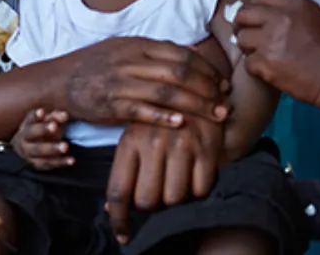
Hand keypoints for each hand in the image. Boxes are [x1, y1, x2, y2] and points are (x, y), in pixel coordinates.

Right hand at [10, 108, 73, 169]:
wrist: (28, 149)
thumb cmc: (42, 130)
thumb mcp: (48, 121)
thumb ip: (56, 116)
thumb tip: (65, 115)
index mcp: (26, 125)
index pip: (30, 119)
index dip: (36, 116)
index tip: (42, 112)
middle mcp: (23, 140)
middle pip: (30, 134)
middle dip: (43, 129)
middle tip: (54, 126)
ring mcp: (28, 154)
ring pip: (38, 151)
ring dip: (52, 149)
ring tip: (65, 146)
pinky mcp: (36, 164)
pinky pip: (48, 164)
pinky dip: (60, 162)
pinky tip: (71, 160)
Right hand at [58, 37, 229, 129]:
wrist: (59, 79)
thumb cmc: (98, 64)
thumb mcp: (127, 47)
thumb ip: (158, 50)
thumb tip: (192, 51)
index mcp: (140, 45)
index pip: (183, 55)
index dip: (207, 69)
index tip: (222, 83)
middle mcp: (133, 61)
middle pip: (180, 72)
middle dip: (208, 88)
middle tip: (224, 102)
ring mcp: (121, 83)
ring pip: (166, 92)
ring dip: (195, 104)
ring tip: (214, 115)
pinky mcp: (111, 105)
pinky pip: (142, 111)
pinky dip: (163, 117)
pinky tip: (182, 124)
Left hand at [105, 117, 223, 243]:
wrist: (198, 86)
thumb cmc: (162, 117)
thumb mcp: (136, 135)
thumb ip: (124, 170)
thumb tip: (112, 208)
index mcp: (130, 141)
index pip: (118, 191)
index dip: (119, 219)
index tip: (123, 234)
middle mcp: (153, 143)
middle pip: (147, 200)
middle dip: (152, 204)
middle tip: (158, 191)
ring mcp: (182, 145)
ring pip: (174, 198)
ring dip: (176, 197)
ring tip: (177, 180)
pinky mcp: (207, 148)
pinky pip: (200, 189)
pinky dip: (198, 189)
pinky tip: (196, 174)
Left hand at [233, 0, 319, 107]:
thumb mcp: (317, 19)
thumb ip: (292, 13)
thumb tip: (269, 15)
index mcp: (296, 4)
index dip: (254, 9)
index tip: (254, 18)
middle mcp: (281, 18)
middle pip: (245, 14)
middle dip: (243, 26)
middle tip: (249, 36)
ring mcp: (272, 40)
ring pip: (242, 39)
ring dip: (250, 49)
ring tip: (265, 57)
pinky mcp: (266, 63)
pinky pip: (248, 63)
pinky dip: (256, 69)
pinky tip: (271, 71)